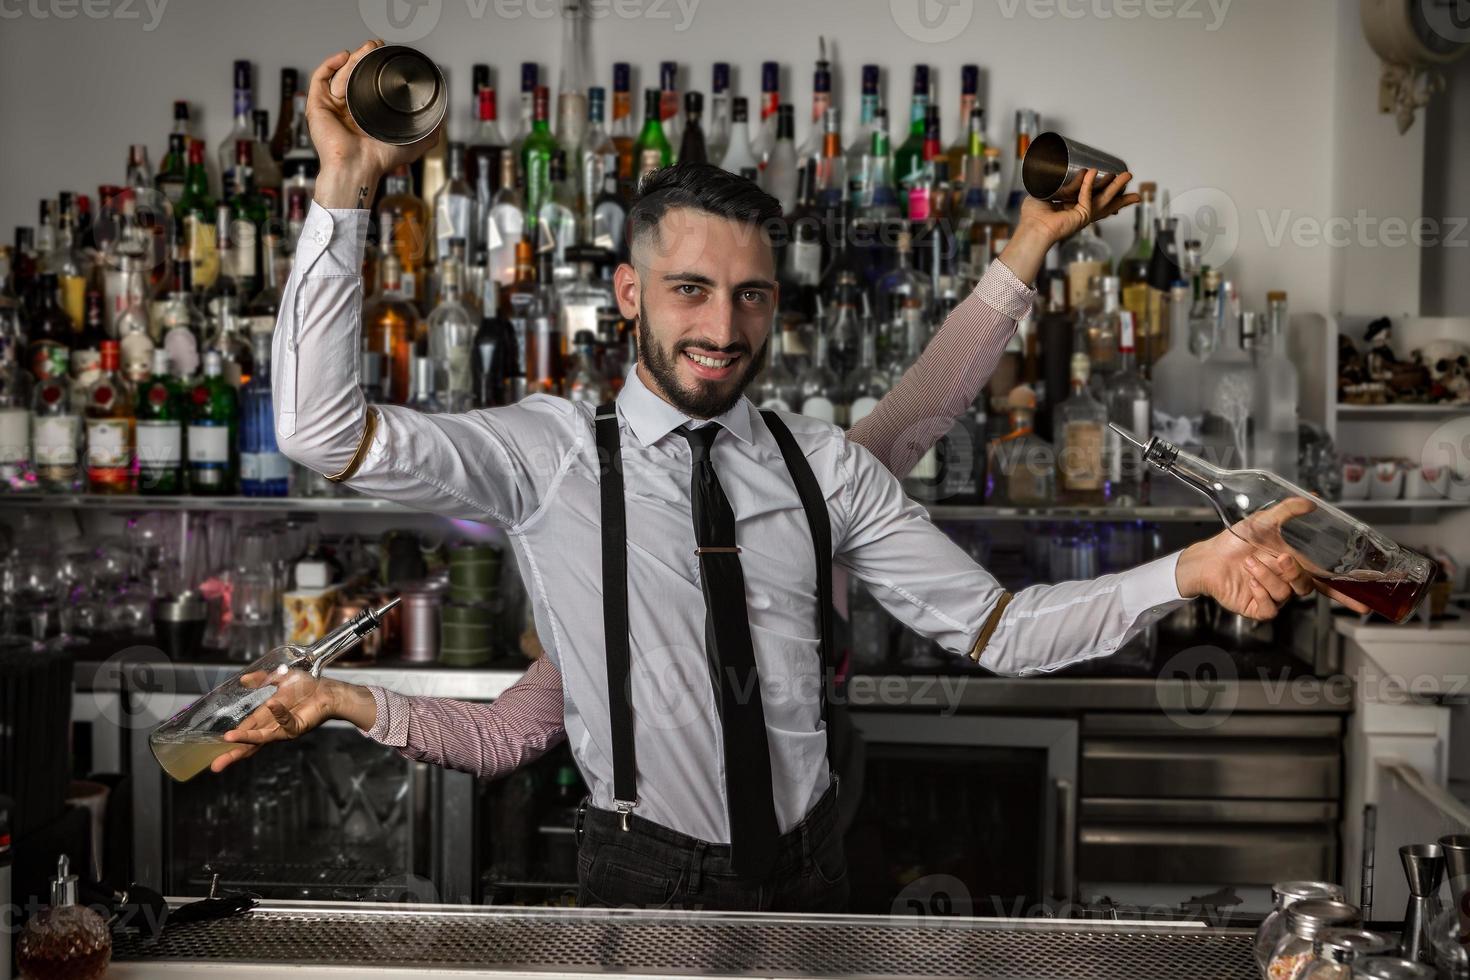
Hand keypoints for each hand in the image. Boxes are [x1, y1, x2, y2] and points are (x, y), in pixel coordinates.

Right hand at [212, 672, 372, 772]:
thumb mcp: (279, 680)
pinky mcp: (298, 727)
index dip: (231, 741)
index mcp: (266, 719)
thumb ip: (262, 680)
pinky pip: (285, 723)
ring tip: (229, 738)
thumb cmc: (306, 687)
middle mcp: (273, 727)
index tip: (215, 751)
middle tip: (216, 765)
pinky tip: (271, 704)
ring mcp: (285, 730)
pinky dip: (278, 714)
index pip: (245, 732)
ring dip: (246, 738)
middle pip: (250, 744)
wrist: (328, 689)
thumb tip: (243, 680)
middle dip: (233, 753)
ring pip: (262, 738)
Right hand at [308, 40, 439, 208]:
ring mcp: (331, 106)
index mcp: (364, 115)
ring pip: (340, 73)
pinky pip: (319, 78)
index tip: (385, 56)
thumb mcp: (412, 144)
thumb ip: (428, 132)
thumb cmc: (379, 160)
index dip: (375, 68)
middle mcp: (347, 109)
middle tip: (377, 46)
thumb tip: (441, 121)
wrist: (358, 168)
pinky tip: (344, 57)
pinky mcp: (317, 106)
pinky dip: (330, 64)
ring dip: (353, 58)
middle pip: (353, 74)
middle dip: (364, 57)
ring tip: (368, 50)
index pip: (367, 84)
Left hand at [997, 169, 1139, 284]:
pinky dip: (1087, 184)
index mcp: (1070, 208)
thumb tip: (1053, 172)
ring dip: (1115, 186)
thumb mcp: (1041, 194)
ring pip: (1103, 199)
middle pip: (1103, 198)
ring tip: (1127, 175)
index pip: (1090, 196)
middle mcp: (1078, 212)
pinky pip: (1086, 197)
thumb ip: (1051, 184)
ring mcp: (1081, 215)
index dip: (1100, 188)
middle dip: (1117, 188)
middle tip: (1128, 176)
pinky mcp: (1080, 216)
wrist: (1031, 229)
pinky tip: (1091, 172)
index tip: (1110, 179)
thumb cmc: (1032, 216)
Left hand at [1175, 497, 1372, 619]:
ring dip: (1266, 575)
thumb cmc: (1235, 541)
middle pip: (1306, 586)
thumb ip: (1288, 510)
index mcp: (1293, 564)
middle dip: (1294, 572)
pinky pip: (1270, 608)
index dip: (1344, 592)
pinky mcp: (1257, 608)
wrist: (1208, 557)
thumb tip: (1313, 499)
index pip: (1325, 581)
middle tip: (1280, 558)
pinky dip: (1260, 592)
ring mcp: (1272, 596)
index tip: (1364, 602)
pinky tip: (1248, 580)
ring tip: (1249, 563)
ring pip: (1285, 594)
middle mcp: (1285, 582)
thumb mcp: (1263, 521)